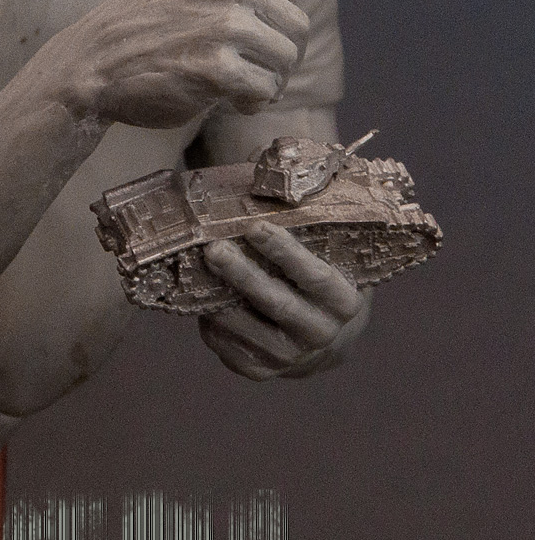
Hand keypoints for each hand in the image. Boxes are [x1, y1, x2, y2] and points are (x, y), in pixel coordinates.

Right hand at [56, 0, 309, 128]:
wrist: (92, 63)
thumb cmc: (137, 27)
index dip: (277, 21)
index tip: (257, 41)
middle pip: (296, 27)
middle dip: (280, 55)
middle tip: (256, 72)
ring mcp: (226, 28)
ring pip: (286, 61)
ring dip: (269, 81)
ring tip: (240, 89)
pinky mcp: (219, 71)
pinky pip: (265, 90)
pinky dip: (253, 102)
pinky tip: (230, 102)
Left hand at [198, 221, 369, 379]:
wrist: (327, 338)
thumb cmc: (320, 280)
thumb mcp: (331, 254)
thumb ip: (314, 221)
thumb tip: (285, 169)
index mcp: (343, 302)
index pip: (314, 276)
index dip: (284, 251)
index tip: (255, 226)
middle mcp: (321, 334)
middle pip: (276, 302)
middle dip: (241, 273)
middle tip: (213, 248)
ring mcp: (291, 357)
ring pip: (247, 327)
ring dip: (219, 298)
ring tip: (196, 268)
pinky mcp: (262, 370)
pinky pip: (230, 347)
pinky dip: (212, 325)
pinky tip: (201, 300)